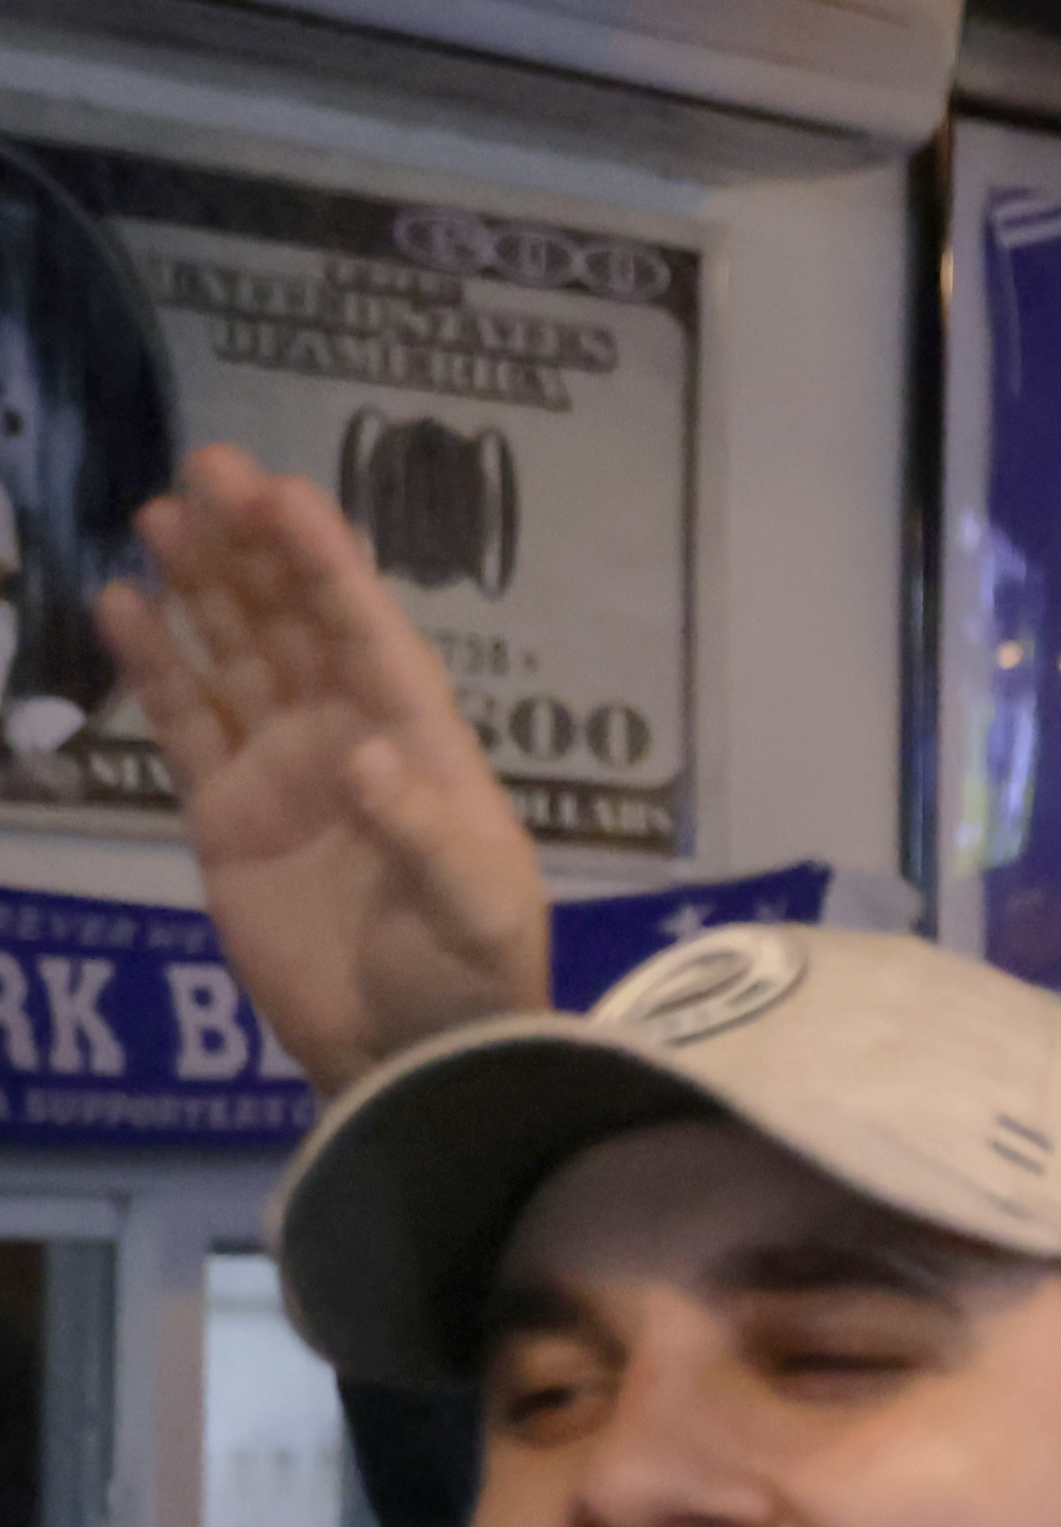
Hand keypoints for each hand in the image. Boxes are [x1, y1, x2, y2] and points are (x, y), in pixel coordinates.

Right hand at [94, 443, 546, 1092]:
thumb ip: (424, 834)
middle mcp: (351, 740)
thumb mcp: (474, 912)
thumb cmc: (471, 983)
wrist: (414, 1061)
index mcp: (423, 748)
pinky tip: (119, 603)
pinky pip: (183, 724)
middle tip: (207, 465)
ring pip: (236, 656)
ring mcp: (284, 773)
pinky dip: (154, 666)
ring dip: (203, 586)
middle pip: (295, 624)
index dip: (326, 565)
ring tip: (159, 513)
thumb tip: (366, 756)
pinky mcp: (226, 816)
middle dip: (255, 548)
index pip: (370, 636)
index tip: (282, 494)